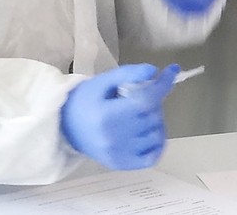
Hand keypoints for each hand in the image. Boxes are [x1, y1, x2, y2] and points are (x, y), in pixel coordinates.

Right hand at [60, 64, 176, 169]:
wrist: (65, 126)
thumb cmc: (84, 100)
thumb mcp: (103, 81)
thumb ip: (128, 73)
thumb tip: (154, 71)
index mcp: (108, 116)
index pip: (146, 101)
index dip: (162, 85)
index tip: (171, 71)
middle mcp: (115, 139)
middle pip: (153, 116)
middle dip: (154, 101)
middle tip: (141, 95)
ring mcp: (120, 155)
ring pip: (157, 134)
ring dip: (155, 120)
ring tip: (140, 113)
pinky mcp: (122, 165)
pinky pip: (153, 155)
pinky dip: (157, 142)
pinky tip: (147, 131)